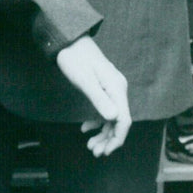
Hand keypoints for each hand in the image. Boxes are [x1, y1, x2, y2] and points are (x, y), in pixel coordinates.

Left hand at [56, 35, 131, 155]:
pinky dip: (97, 121)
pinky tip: (85, 128)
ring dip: (102, 133)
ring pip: (111, 117)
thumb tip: (114, 119)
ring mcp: (111, 88)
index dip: (117, 139)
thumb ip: (99, 99)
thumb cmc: (74, 58)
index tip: (106, 152)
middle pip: (119, 121)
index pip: (124, 120)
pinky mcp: (103, 88)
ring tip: (90, 145)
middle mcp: (117, 89)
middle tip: (94, 152)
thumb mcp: (84, 80)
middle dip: (108, 139)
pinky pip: (105, 109)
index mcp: (116, 88)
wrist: (68, 40)